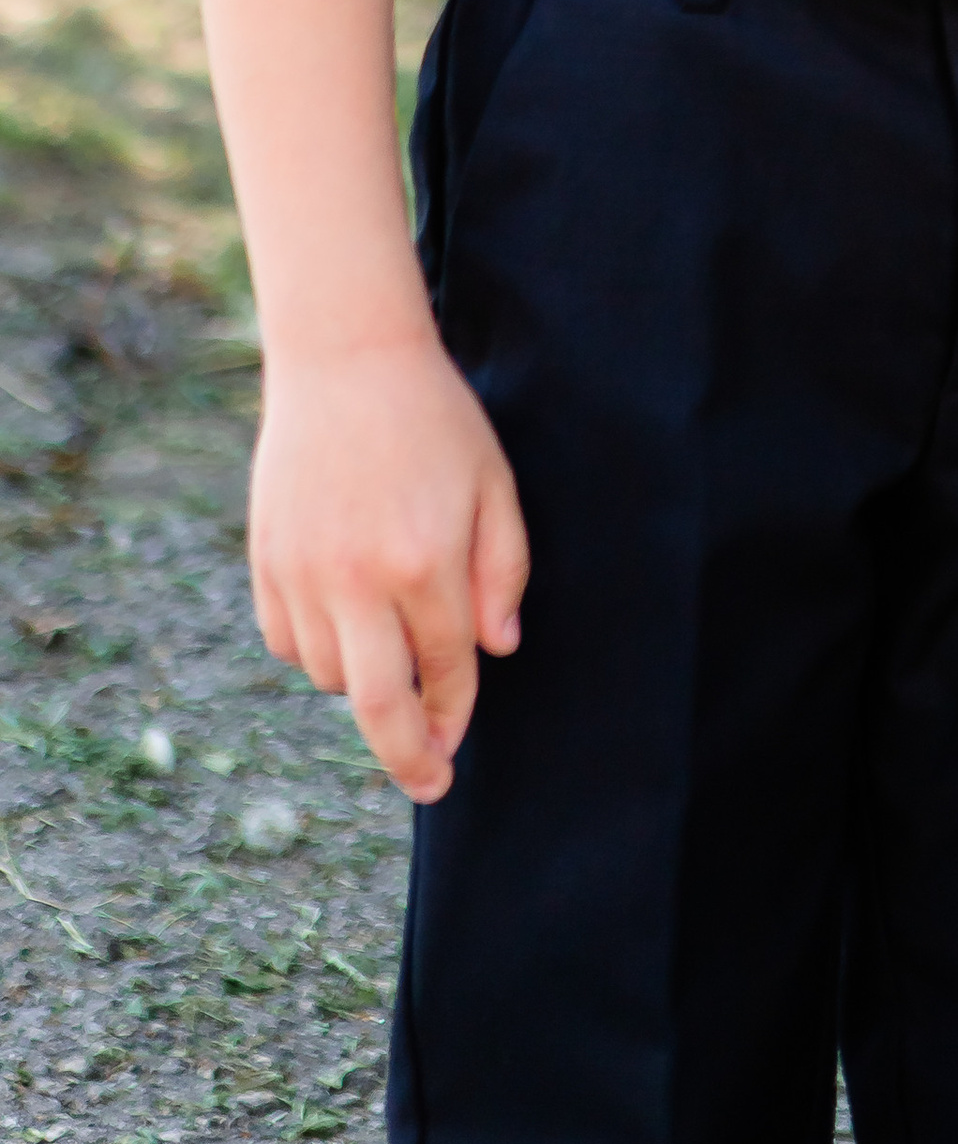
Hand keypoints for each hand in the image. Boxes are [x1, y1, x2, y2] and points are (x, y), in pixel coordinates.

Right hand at [250, 332, 529, 801]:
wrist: (346, 360)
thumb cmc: (434, 420)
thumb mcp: (494, 484)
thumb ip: (504, 571)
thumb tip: (497, 651)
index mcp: (425, 562)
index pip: (449, 669)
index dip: (458, 712)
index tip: (458, 747)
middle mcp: (358, 581)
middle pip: (379, 708)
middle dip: (408, 757)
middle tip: (429, 783)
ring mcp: (304, 575)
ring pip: (333, 678)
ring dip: (367, 685)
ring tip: (393, 650)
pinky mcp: (266, 564)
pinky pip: (291, 643)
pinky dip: (320, 652)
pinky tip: (347, 620)